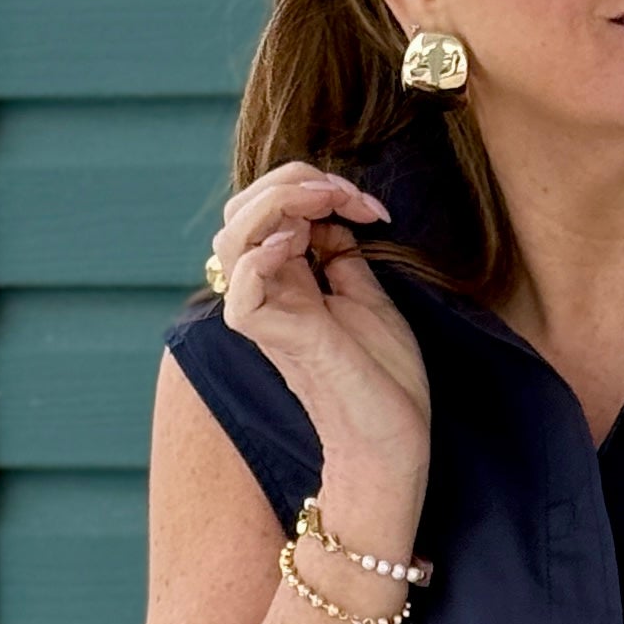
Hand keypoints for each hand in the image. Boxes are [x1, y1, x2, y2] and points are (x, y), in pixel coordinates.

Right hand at [210, 162, 429, 493]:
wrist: (395, 442)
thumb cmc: (385, 382)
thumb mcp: (368, 298)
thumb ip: (342, 257)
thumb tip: (331, 219)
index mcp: (290, 282)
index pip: (268, 210)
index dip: (311, 185)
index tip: (366, 203)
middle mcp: (272, 294)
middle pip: (239, 213)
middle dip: (290, 181)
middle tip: (345, 193)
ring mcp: (272, 317)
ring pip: (229, 240)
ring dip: (275, 205)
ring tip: (322, 206)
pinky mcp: (281, 341)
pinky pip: (241, 293)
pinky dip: (260, 257)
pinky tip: (296, 245)